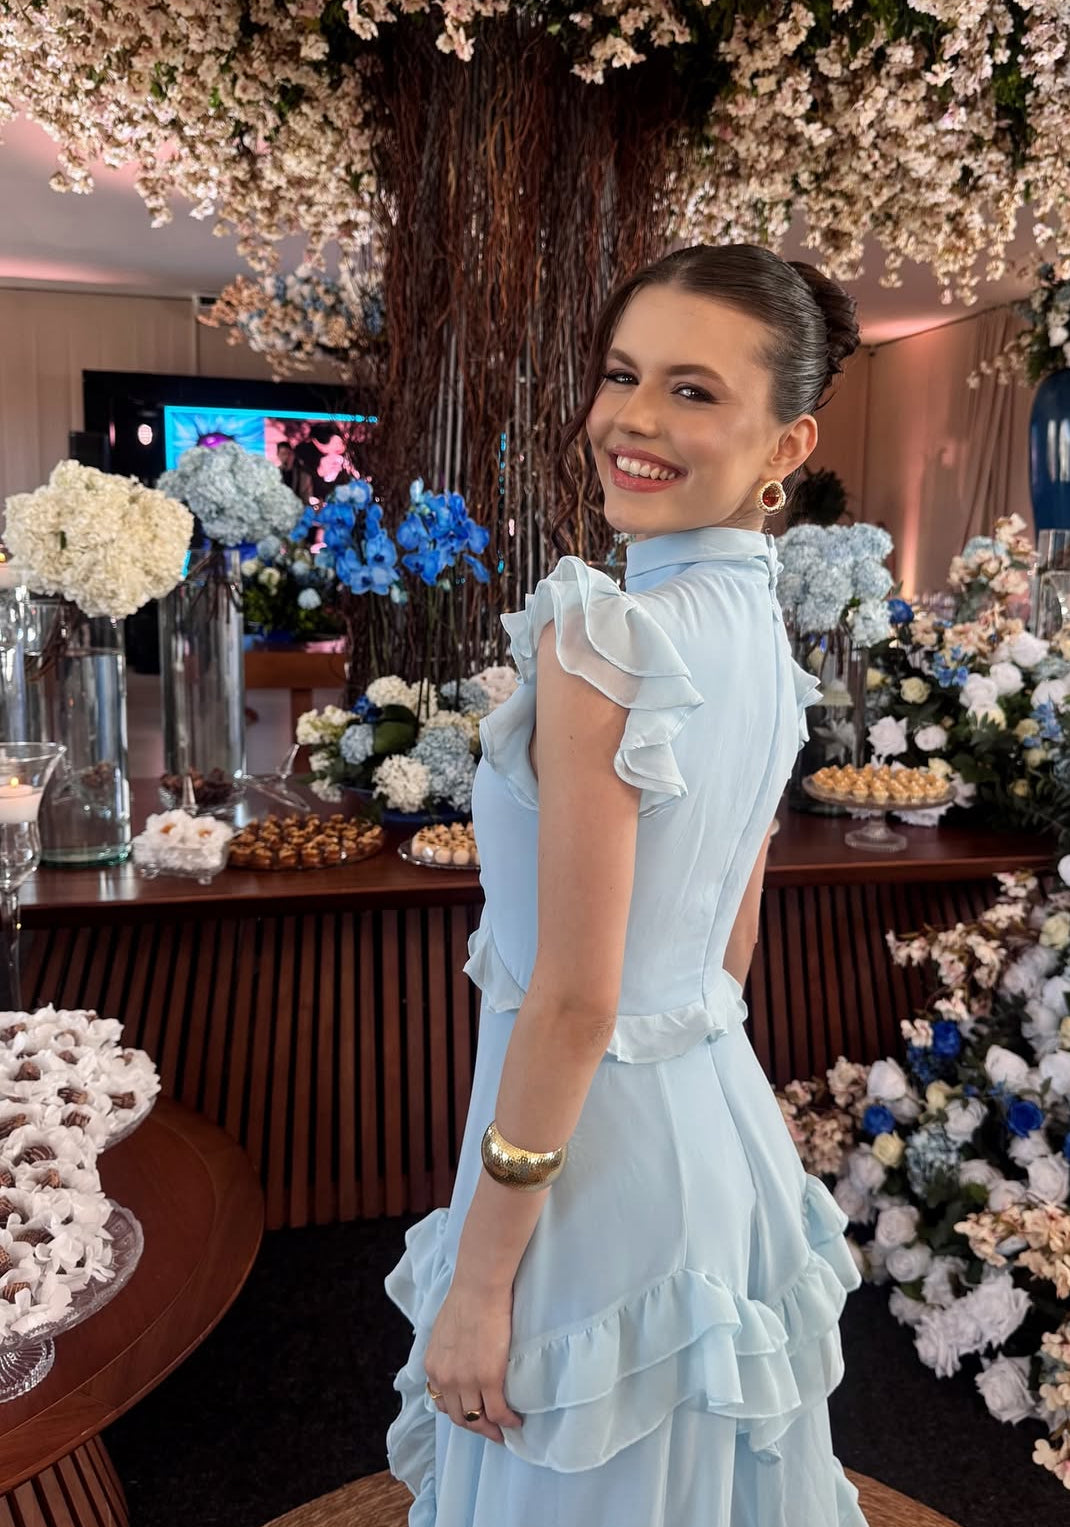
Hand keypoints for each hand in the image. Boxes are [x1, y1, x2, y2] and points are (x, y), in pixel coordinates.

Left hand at [424, 1275, 523, 1444]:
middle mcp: (444, 1379)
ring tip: (503, 1430)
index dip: (458, 1412)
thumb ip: (446, 1353)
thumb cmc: (465, 1300)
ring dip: (491, 1429)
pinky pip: (498, 1411)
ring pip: (476, 1419)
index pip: (441, 1403)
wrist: (479, 1289)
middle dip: (475, 1427)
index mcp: (433, 1367)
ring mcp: (466, 1381)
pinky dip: (507, 1421)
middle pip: (458, 1416)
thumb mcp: (443, 1332)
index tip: (471, 1414)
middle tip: (490, 1430)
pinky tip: (515, 1421)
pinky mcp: (488, 1378)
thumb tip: (458, 1361)